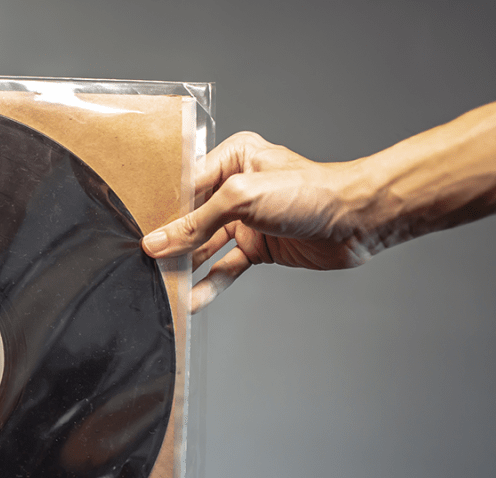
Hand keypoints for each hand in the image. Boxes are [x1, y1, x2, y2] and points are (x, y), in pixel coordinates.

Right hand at [142, 132, 380, 312]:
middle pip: (192, 218)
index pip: (185, 185)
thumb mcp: (242, 198)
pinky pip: (225, 267)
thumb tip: (158, 243)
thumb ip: (196, 223)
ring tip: (161, 285)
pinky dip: (208, 284)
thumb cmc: (310, 192)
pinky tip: (190, 300)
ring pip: (206, 247)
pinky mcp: (259, 248)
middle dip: (170, 242)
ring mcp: (247, 220)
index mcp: (233, 158)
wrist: (358, 221)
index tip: (137, 231)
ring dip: (186, 267)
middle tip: (142, 262)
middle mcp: (237, 187)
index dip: (161, 210)